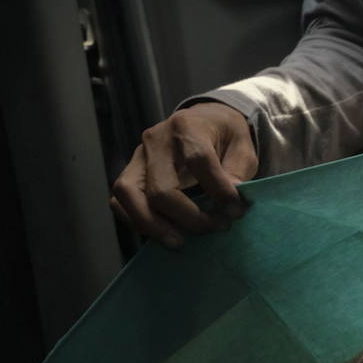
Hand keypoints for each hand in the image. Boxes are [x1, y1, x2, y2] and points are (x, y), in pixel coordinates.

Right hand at [110, 102, 257, 248]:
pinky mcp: (130, 173)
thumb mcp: (242, 146)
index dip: (219, 191)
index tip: (236, 211)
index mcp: (188, 127)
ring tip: (180, 242)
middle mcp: (157, 140)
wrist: (203, 121)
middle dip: (189, 218)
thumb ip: (238, 172)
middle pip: (160, 188)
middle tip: (215, 228)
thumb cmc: (224, 136)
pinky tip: (163, 232)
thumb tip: (230, 203)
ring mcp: (138, 156)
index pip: (198, 160)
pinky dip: (137, 222)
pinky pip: (120, 202)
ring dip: (154, 225)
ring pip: (129, 195)